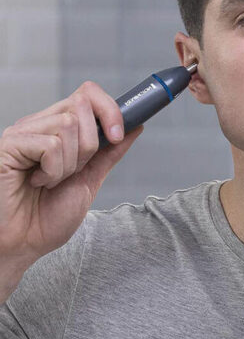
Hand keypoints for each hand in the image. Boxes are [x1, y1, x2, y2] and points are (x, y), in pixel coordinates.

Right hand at [0, 81, 140, 298]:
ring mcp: (22, 133)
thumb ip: (109, 152)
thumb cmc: (47, 216)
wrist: (22, 244)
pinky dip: (52, 170)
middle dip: (90, 145)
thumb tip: (135, 126)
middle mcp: (38, 124)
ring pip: (68, 125)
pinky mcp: (8, 145)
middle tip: (72, 171)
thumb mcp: (89, 179)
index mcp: (57, 129)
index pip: (87, 94)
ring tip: (50, 181)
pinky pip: (50, 144)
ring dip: (70, 163)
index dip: (110, 109)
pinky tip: (37, 182)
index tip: (117, 136)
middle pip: (82, 105)